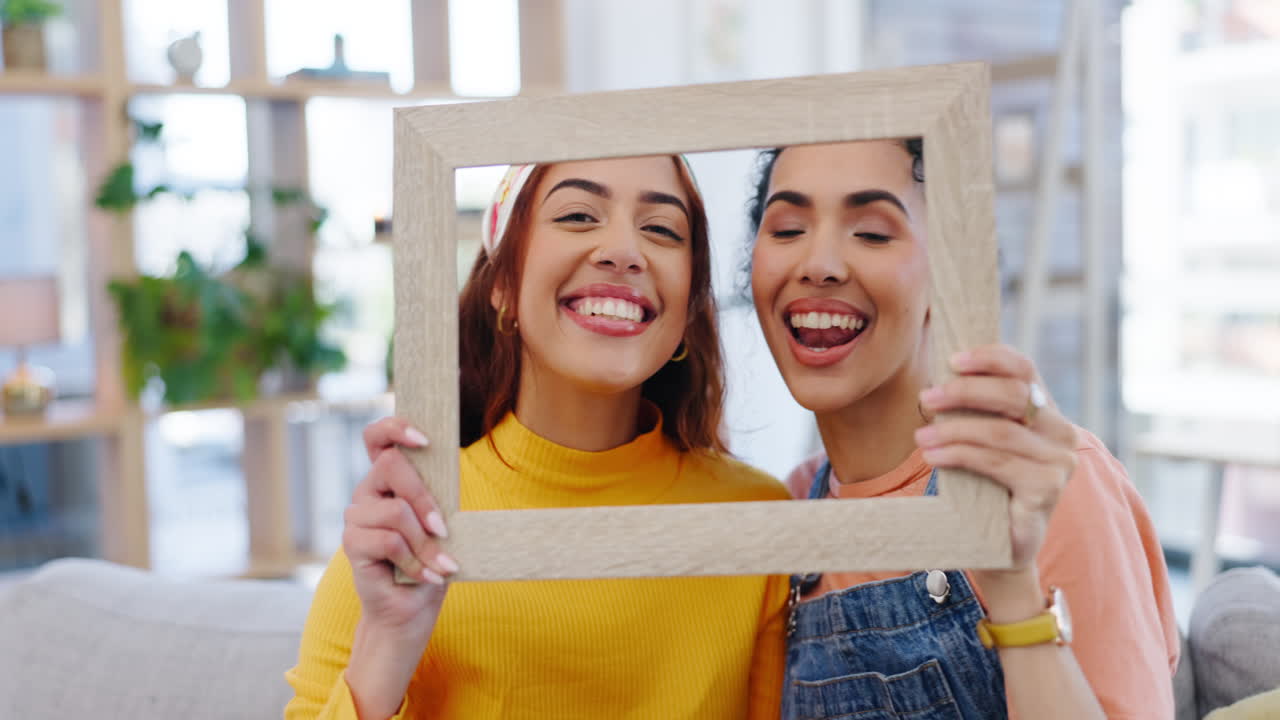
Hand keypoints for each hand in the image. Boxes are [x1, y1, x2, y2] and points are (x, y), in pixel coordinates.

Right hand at [344, 417, 457, 634]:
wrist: (411, 610)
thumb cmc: (430, 562)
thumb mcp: (441, 524)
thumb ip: (437, 496)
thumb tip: (448, 471)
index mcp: (389, 479)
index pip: (377, 437)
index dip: (396, 428)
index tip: (425, 441)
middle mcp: (368, 491)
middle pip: (392, 466)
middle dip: (425, 499)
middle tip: (444, 530)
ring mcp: (356, 516)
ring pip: (396, 510)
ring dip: (425, 543)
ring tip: (440, 565)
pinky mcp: (352, 544)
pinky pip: (389, 541)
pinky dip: (416, 562)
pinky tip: (427, 576)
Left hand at [914, 344, 1077, 573]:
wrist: (1001, 546)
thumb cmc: (986, 487)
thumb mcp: (980, 441)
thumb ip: (974, 412)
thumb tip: (936, 383)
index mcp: (1047, 412)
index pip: (1025, 370)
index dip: (991, 358)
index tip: (952, 359)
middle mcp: (1062, 432)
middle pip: (1013, 395)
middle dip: (965, 392)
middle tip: (927, 398)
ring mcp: (1059, 462)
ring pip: (1000, 432)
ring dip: (953, 430)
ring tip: (921, 437)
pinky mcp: (1046, 489)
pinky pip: (995, 462)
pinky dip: (959, 455)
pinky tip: (934, 457)